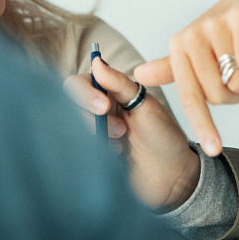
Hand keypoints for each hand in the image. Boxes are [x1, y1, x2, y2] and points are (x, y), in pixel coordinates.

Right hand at [64, 62, 201, 210]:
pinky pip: (72, 154)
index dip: (84, 94)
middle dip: (92, 121)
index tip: (104, 108)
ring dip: (94, 139)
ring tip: (119, 149)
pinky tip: (112, 161)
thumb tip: (96, 61)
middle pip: (66, 108)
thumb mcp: (146, 106)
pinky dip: (90, 156)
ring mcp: (88, 138)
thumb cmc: (163, 139)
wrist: (172, 178)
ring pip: (67, 133)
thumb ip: (119, 84)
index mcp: (106, 95)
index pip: (75, 85)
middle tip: (121, 131)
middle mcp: (93, 114)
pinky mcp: (87, 160)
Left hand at [134, 0, 238, 154]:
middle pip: (218, 94)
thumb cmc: (229, 28)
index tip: (214, 150)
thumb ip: (173, 68)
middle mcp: (193, 36)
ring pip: (236, 81)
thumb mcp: (199, 50)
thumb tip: (139, 76)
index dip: (203, 125)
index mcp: (179, 48)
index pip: (189, 97)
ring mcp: (215, 26)